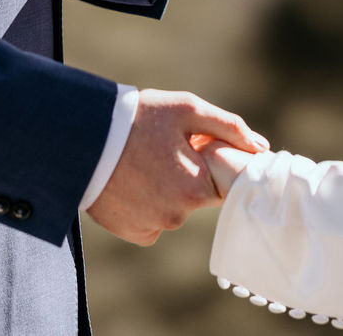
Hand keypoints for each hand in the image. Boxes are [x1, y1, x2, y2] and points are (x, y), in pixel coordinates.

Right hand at [85, 90, 266, 245]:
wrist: (82, 139)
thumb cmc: (137, 119)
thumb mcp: (186, 109)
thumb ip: (228, 127)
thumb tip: (260, 147)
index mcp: (195, 188)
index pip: (225, 183)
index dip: (215, 164)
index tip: (199, 149)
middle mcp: (177, 216)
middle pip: (198, 196)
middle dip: (189, 174)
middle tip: (165, 149)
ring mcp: (153, 227)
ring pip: (175, 209)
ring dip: (167, 190)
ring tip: (144, 163)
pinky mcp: (133, 233)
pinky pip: (153, 221)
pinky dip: (148, 205)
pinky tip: (132, 182)